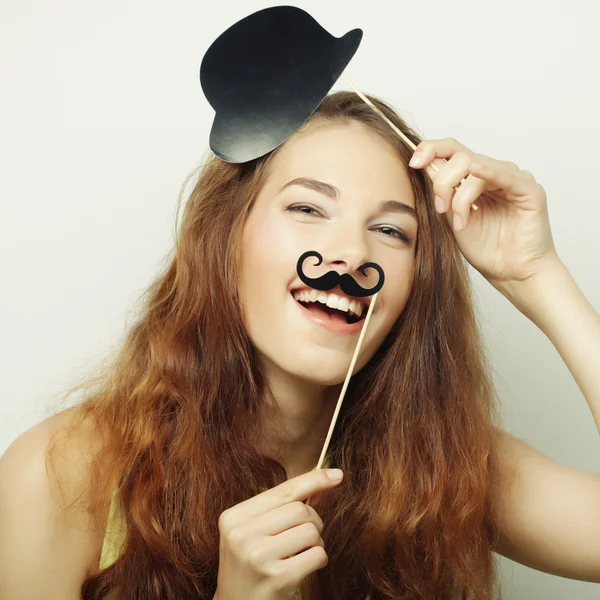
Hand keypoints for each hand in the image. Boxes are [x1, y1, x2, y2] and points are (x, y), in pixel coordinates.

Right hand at [214, 468, 343, 599]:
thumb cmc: (249, 566)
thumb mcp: (253, 532)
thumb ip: (282, 507)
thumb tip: (323, 482)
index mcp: (233, 517)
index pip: (282, 491)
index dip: (313, 480)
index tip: (337, 474)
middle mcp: (241, 535)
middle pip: (300, 510)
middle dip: (313, 521)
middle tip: (305, 537)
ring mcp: (258, 557)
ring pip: (311, 531)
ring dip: (316, 542)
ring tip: (300, 554)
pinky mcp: (277, 578)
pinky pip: (316, 555)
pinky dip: (319, 559)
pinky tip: (303, 568)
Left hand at [409, 138, 558, 288]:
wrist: (511, 274)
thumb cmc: (486, 250)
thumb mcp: (452, 216)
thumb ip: (443, 191)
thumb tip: (424, 164)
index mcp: (476, 178)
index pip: (452, 150)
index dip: (431, 149)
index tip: (413, 163)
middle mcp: (495, 173)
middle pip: (460, 156)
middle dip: (442, 182)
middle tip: (441, 210)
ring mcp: (513, 179)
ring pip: (475, 165)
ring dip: (459, 195)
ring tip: (459, 223)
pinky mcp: (530, 191)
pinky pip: (506, 175)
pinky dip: (488, 172)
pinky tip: (475, 172)